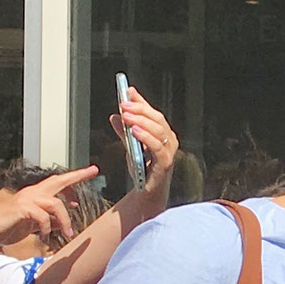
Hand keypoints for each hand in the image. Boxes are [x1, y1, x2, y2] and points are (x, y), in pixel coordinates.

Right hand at [0, 165, 98, 249]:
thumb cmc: (9, 228)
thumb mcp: (34, 225)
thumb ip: (49, 221)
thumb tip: (63, 222)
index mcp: (35, 195)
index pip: (57, 183)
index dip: (74, 178)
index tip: (90, 172)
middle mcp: (32, 193)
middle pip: (58, 181)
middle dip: (77, 176)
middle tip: (92, 171)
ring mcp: (26, 199)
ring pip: (55, 203)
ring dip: (65, 220)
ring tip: (68, 234)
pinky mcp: (22, 208)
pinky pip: (43, 217)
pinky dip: (47, 227)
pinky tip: (45, 236)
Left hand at [111, 86, 179, 200]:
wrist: (146, 192)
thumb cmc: (142, 169)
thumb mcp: (130, 146)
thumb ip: (124, 131)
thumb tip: (114, 115)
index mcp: (163, 134)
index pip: (153, 113)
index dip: (141, 101)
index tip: (127, 91)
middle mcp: (169, 140)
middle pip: (157, 119)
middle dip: (139, 109)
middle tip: (123, 104)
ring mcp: (169, 151)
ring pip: (158, 130)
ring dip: (141, 121)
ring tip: (126, 116)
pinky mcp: (165, 162)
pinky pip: (157, 146)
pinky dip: (146, 137)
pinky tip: (134, 130)